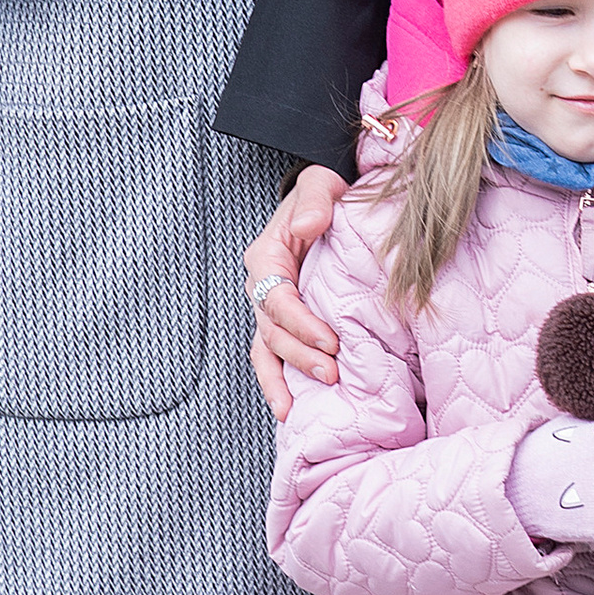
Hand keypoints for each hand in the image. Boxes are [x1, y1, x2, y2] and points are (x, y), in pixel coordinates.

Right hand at [246, 167, 347, 420]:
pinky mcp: (284, 320)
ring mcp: (269, 306)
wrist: (329, 199)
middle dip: (299, 356)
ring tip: (301, 406)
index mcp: (267, 256)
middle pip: (271, 330)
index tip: (331, 341)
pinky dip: (276, 382)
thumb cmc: (325, 192)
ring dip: (284, 377)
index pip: (276, 298)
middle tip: (331, 375)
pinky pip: (272, 355)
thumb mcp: (320, 184)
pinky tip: (287, 409)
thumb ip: (315, 201)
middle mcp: (262, 285)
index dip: (300, 323)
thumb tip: (307, 226)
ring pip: (266, 349)